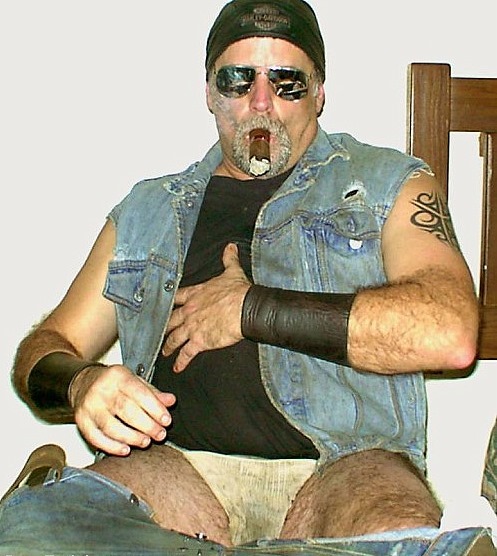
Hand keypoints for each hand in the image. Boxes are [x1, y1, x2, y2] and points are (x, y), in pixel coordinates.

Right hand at [70, 364, 175, 455]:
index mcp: (118, 376)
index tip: (166, 420)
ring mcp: (89, 406)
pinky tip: (125, 450)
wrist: (82, 382)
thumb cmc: (112, 382)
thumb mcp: (134, 380)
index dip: (155, 409)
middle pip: (126, 411)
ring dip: (131, 438)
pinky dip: (112, 446)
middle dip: (146, 426)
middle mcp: (101, 390)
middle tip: (160, 434)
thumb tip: (170, 401)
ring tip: (145, 442)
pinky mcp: (81, 421)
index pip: (139, 393)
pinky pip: (96, 438)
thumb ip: (152, 392)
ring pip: (111, 427)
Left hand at [162, 243, 250, 371]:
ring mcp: (192, 327)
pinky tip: (177, 368)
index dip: (169, 302)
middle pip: (171, 320)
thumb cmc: (238, 291)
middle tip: (159, 333)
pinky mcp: (199, 341)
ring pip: (174, 338)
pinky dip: (181, 361)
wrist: (244, 308)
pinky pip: (186, 353)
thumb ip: (228, 259)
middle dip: (164, 327)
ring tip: (164, 352)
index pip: (177, 297)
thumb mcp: (232, 272)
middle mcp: (189, 310)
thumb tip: (230, 246)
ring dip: (168, 346)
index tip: (163, 307)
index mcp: (195, 294)